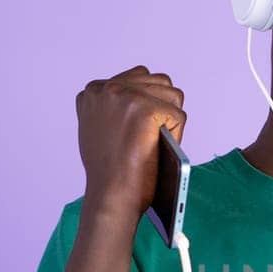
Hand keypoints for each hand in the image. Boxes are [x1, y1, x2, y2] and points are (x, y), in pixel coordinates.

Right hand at [76, 65, 186, 219]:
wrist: (111, 195)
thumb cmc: (108, 171)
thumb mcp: (99, 127)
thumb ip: (113, 106)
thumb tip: (143, 93)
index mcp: (93, 91)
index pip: (139, 76)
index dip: (148, 103)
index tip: (139, 125)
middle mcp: (107, 88)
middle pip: (159, 82)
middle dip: (163, 108)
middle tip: (150, 137)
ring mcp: (126, 97)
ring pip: (172, 95)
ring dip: (171, 120)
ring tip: (154, 142)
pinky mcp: (145, 109)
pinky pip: (179, 115)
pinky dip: (177, 135)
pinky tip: (160, 148)